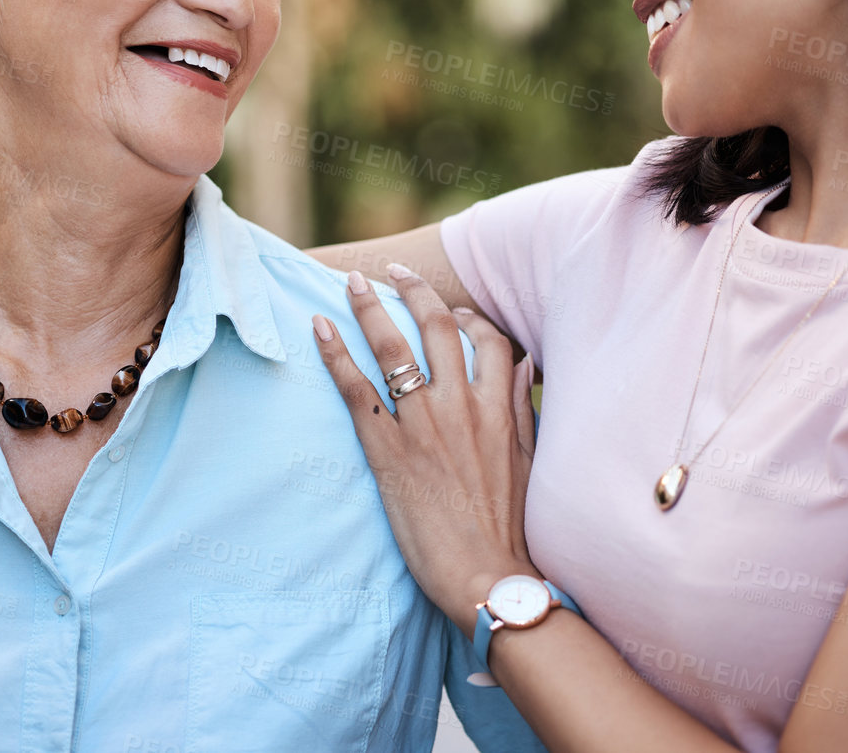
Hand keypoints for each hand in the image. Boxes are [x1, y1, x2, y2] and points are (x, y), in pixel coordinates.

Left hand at [313, 263, 538, 630]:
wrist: (487, 577)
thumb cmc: (510, 530)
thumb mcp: (528, 463)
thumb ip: (521, 410)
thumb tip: (523, 369)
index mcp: (499, 408)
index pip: (486, 339)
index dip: (467, 317)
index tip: (451, 310)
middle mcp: (460, 405)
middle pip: (436, 326)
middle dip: (414, 290)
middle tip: (394, 271)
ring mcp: (421, 424)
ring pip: (392, 346)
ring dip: (369, 307)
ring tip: (351, 282)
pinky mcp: (386, 449)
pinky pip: (355, 388)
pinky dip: (335, 353)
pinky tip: (319, 327)